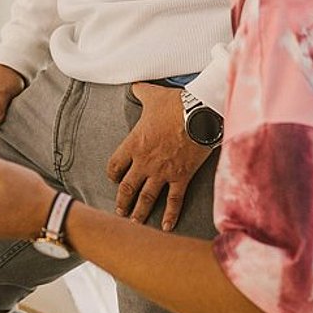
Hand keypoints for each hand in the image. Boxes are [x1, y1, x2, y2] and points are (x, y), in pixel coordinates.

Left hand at [105, 83, 209, 231]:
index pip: (114, 166)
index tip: (114, 180)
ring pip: (146, 198)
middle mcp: (144, 162)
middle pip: (127, 187)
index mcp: (133, 144)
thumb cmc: (175, 104)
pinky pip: (174, 200)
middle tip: (119, 212)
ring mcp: (162, 172)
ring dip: (139, 212)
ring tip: (134, 223)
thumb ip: (140, 92)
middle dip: (122, 201)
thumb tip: (136, 85)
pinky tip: (166, 227)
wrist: (200, 113)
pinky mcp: (181, 177)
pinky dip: (170, 215)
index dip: (112, 174)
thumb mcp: (152, 95)